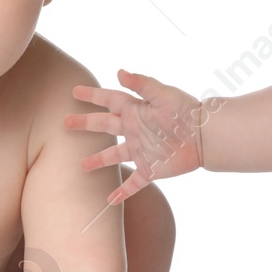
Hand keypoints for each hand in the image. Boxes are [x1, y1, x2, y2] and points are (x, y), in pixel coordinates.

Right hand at [66, 69, 214, 204]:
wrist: (205, 136)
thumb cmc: (186, 111)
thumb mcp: (163, 94)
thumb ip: (142, 84)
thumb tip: (119, 71)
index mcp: (136, 110)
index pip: (109, 100)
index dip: (93, 95)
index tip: (75, 91)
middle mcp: (134, 130)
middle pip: (104, 125)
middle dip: (85, 123)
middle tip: (66, 122)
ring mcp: (141, 150)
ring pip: (114, 156)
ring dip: (98, 160)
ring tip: (81, 165)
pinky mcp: (151, 169)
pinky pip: (134, 182)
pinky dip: (122, 191)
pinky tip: (110, 200)